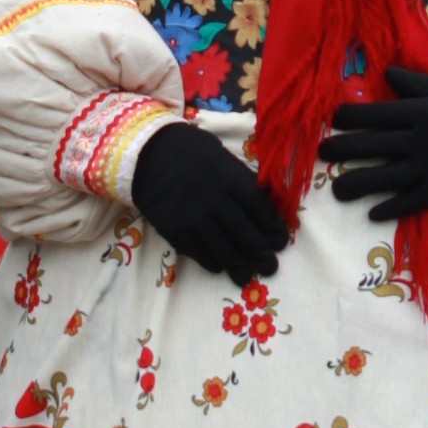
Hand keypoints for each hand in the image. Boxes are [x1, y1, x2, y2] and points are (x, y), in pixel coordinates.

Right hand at [130, 122, 286, 280]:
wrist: (146, 153)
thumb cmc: (190, 151)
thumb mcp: (221, 156)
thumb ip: (241, 180)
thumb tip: (266, 203)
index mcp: (231, 178)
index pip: (260, 209)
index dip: (273, 229)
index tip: (280, 241)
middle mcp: (215, 200)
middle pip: (245, 233)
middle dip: (261, 253)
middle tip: (270, 266)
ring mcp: (194, 217)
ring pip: (223, 248)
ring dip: (238, 265)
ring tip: (247, 276)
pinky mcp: (175, 230)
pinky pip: (198, 252)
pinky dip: (211, 262)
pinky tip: (220, 267)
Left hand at [320, 67, 427, 218]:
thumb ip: (414, 83)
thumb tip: (386, 73)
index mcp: (421, 112)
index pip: (377, 115)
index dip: (351, 117)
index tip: (333, 120)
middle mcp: (421, 141)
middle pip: (374, 145)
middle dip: (344, 149)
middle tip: (321, 152)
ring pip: (387, 177)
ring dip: (359, 184)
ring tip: (337, 190)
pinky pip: (412, 201)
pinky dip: (392, 208)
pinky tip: (372, 213)